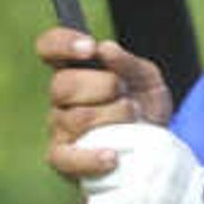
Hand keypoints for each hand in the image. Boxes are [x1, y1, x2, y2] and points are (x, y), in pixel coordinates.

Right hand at [39, 29, 173, 181]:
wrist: (154, 150)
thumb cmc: (144, 109)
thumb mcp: (147, 80)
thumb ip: (128, 63)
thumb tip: (106, 49)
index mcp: (74, 70)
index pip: (49, 47)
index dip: (62, 43)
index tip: (90, 48)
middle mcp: (60, 99)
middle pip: (62, 85)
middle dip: (103, 86)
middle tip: (125, 93)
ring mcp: (58, 130)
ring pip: (76, 119)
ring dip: (113, 118)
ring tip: (132, 121)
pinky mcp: (63, 160)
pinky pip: (67, 158)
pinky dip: (91, 158)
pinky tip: (113, 156)